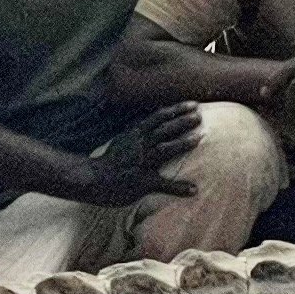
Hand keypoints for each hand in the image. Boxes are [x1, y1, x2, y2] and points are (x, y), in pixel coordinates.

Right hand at [77, 106, 202, 210]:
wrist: (94, 179)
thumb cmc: (111, 160)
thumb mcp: (123, 139)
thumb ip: (139, 131)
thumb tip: (154, 121)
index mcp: (136, 134)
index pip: (159, 117)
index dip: (177, 109)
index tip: (193, 104)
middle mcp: (139, 145)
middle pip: (164, 130)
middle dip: (183, 121)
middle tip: (200, 115)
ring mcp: (141, 163)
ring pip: (165, 149)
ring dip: (183, 143)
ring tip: (200, 137)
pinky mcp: (142, 182)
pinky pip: (163, 184)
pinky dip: (178, 187)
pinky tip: (193, 189)